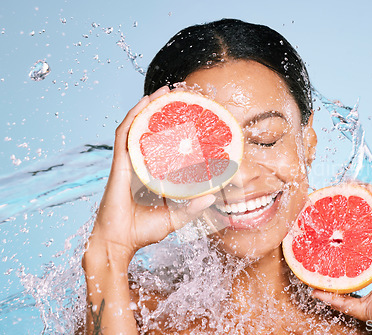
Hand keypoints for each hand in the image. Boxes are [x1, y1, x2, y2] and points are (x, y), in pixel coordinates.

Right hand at [86, 86, 215, 264]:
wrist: (119, 243)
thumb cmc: (142, 232)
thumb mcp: (174, 217)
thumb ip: (192, 208)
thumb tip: (212, 197)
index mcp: (150, 174)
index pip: (160, 145)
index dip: (171, 129)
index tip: (186, 117)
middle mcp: (138, 164)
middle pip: (148, 131)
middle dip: (160, 111)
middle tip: (176, 95)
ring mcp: (127, 162)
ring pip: (136, 127)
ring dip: (147, 107)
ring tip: (162, 92)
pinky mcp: (119, 163)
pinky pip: (125, 134)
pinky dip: (133, 116)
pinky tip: (145, 102)